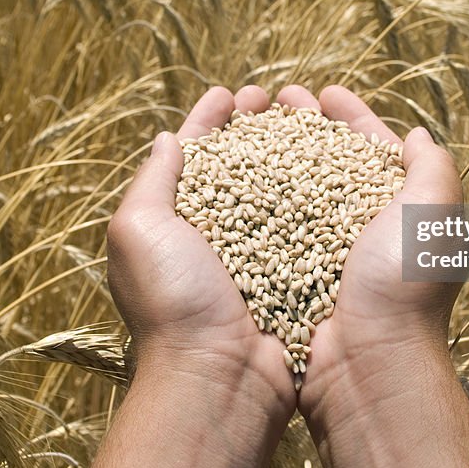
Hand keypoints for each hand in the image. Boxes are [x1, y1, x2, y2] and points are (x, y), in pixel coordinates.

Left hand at [98, 85, 294, 467]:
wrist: (220, 373)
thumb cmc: (173, 302)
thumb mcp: (138, 230)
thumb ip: (152, 180)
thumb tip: (166, 138)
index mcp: (174, 218)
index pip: (193, 153)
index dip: (210, 119)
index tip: (231, 93)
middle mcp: (215, 230)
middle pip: (238, 163)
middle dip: (255, 126)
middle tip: (274, 98)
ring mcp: (255, 249)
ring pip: (276, 186)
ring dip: (289, 149)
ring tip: (307, 118)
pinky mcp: (291, 268)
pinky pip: (306, 219)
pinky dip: (317, 190)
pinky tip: (331, 166)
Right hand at [276, 84, 468, 467]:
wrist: (366, 361)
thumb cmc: (401, 284)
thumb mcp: (434, 214)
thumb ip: (433, 167)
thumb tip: (418, 135)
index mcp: (395, 207)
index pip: (370, 147)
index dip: (349, 116)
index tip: (324, 92)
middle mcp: (358, 225)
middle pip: (325, 161)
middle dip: (302, 126)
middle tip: (275, 99)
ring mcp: (321, 248)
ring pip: (292, 187)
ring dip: (271, 153)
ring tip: (247, 124)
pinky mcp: (289, 270)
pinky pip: (266, 223)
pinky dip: (251, 196)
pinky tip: (232, 176)